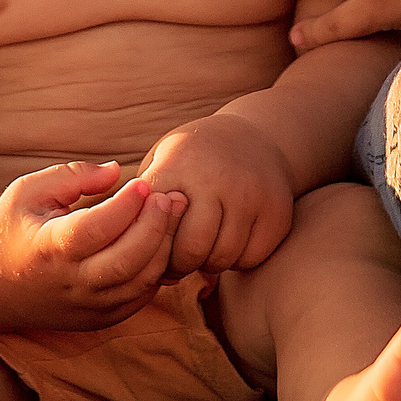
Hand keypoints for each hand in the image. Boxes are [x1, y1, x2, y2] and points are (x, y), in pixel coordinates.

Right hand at [0, 161, 184, 331]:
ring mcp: (86, 306)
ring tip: (171, 215)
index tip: (142, 182)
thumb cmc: (13, 228)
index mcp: (48, 248)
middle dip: (156, 226)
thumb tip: (116, 171)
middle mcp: (69, 283)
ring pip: (139, 283)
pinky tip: (158, 242)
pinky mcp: (99, 320)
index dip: (125, 205)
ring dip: (163, 247)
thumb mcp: (28, 191)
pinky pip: (139, 299)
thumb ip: (72, 176)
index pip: (95, 229)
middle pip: (127, 260)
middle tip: (169, 197)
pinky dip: (156, 271)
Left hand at [136, 113, 295, 278]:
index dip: (148, 242)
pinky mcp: (277, 212)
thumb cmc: (195, 158)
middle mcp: (217, 177)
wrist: (258, 136)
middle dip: (178, 265)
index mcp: (179, 163)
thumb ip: (141, 200)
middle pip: (191, 248)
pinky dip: (236, 260)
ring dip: (207, 264)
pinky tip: (228, 243)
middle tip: (174, 263)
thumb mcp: (163, 161)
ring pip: (221, 257)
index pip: (155, 223)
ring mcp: (251, 195)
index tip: (149, 245)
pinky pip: (250, 259)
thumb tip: (123, 248)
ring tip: (200, 252)